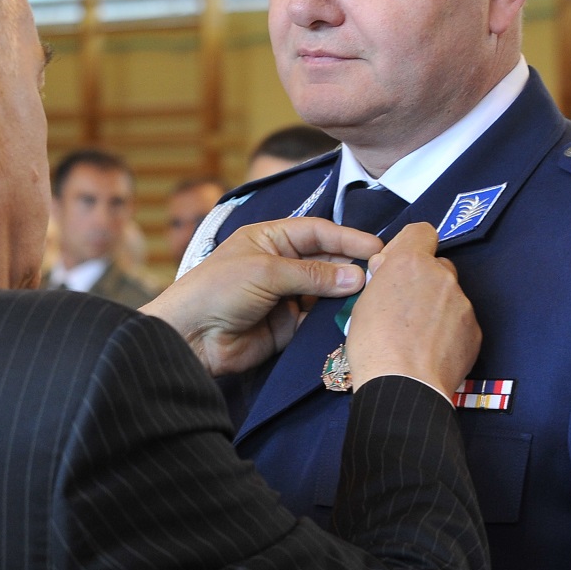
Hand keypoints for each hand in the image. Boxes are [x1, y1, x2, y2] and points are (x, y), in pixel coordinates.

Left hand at [145, 217, 381, 375]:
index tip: (376, 247)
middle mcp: (279, 265)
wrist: (189, 337)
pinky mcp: (286, 327)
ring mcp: (284, 297)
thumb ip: (313, 274)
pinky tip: (352, 318)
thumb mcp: (266, 272)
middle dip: (350, 267)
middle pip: (326, 261)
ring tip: (371, 296)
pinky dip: (333, 320)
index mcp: (269, 239)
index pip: (317, 232)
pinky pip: (317, 321)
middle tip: (380, 275)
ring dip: (345, 294)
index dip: (346, 237)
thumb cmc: (217, 290)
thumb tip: (357, 276)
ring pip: (326, 292)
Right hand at [344, 223, 480, 395]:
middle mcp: (442, 276)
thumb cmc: (374, 345)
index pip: (422, 232)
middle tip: (404, 306)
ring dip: (435, 307)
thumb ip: (382, 278)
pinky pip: (460, 321)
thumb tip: (388, 268)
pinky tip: (430, 349)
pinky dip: (448, 331)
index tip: (398, 265)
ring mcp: (463, 303)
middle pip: (437, 266)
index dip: (410, 246)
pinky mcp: (475, 330)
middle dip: (423, 280)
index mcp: (411, 263)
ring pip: (449, 295)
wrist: (403, 385)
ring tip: (416, 335)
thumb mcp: (362, 303)